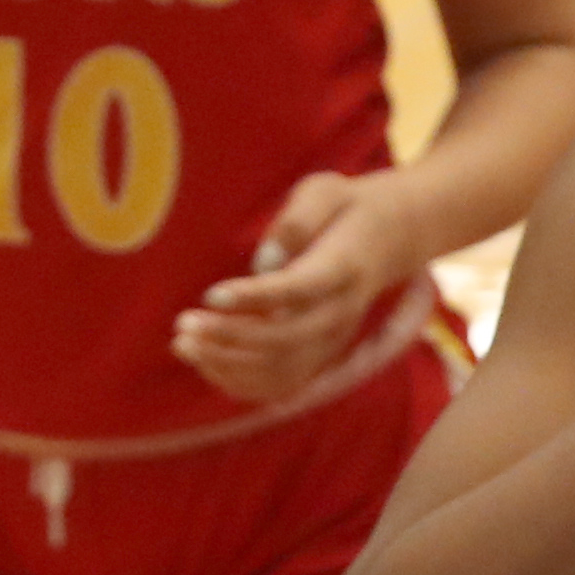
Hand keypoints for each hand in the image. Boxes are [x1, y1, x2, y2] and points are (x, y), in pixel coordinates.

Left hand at [174, 170, 431, 403]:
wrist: (392, 239)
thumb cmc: (347, 208)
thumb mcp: (327, 192)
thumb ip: (299, 220)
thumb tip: (264, 261)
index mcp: (343, 269)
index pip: (299, 291)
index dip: (255, 298)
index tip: (211, 295)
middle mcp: (341, 313)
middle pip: (286, 339)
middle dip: (230, 337)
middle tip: (183, 324)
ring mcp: (332, 339)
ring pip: (281, 369)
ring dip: (228, 363)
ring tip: (182, 343)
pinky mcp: (320, 353)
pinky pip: (281, 382)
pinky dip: (241, 381)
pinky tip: (206, 361)